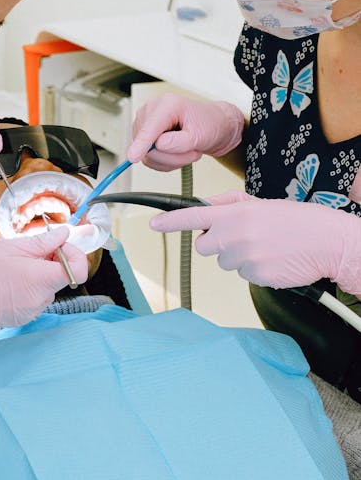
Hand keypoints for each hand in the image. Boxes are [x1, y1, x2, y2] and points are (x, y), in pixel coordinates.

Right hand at [0, 227, 88, 340]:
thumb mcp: (8, 246)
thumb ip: (42, 241)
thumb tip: (64, 234)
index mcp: (39, 279)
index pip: (78, 271)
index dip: (74, 255)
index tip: (60, 246)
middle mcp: (39, 299)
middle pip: (61, 277)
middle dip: (51, 261)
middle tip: (27, 251)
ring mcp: (31, 311)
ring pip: (47, 287)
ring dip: (37, 274)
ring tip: (11, 266)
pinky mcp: (22, 317)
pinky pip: (34, 298)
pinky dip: (28, 287)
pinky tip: (6, 281)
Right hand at [127, 94, 243, 170]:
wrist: (213, 125)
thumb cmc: (209, 124)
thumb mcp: (201, 135)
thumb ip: (180, 141)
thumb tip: (159, 145)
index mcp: (167, 105)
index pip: (150, 128)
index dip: (141, 143)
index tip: (133, 156)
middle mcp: (151, 110)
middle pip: (149, 146)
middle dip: (172, 156)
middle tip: (192, 152)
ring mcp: (145, 123)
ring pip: (148, 155)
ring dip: (170, 160)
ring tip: (187, 150)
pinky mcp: (144, 136)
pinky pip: (149, 159)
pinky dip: (165, 162)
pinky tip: (177, 152)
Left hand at [149, 190, 360, 293]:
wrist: (326, 241)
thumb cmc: (294, 220)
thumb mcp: (259, 204)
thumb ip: (228, 205)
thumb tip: (205, 207)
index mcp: (234, 214)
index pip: (193, 217)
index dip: (170, 221)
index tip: (154, 224)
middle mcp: (236, 235)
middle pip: (203, 247)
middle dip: (215, 244)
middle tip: (240, 237)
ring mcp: (245, 258)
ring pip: (224, 262)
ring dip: (238, 257)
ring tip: (264, 246)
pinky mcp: (256, 276)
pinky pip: (244, 275)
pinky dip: (254, 270)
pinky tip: (272, 259)